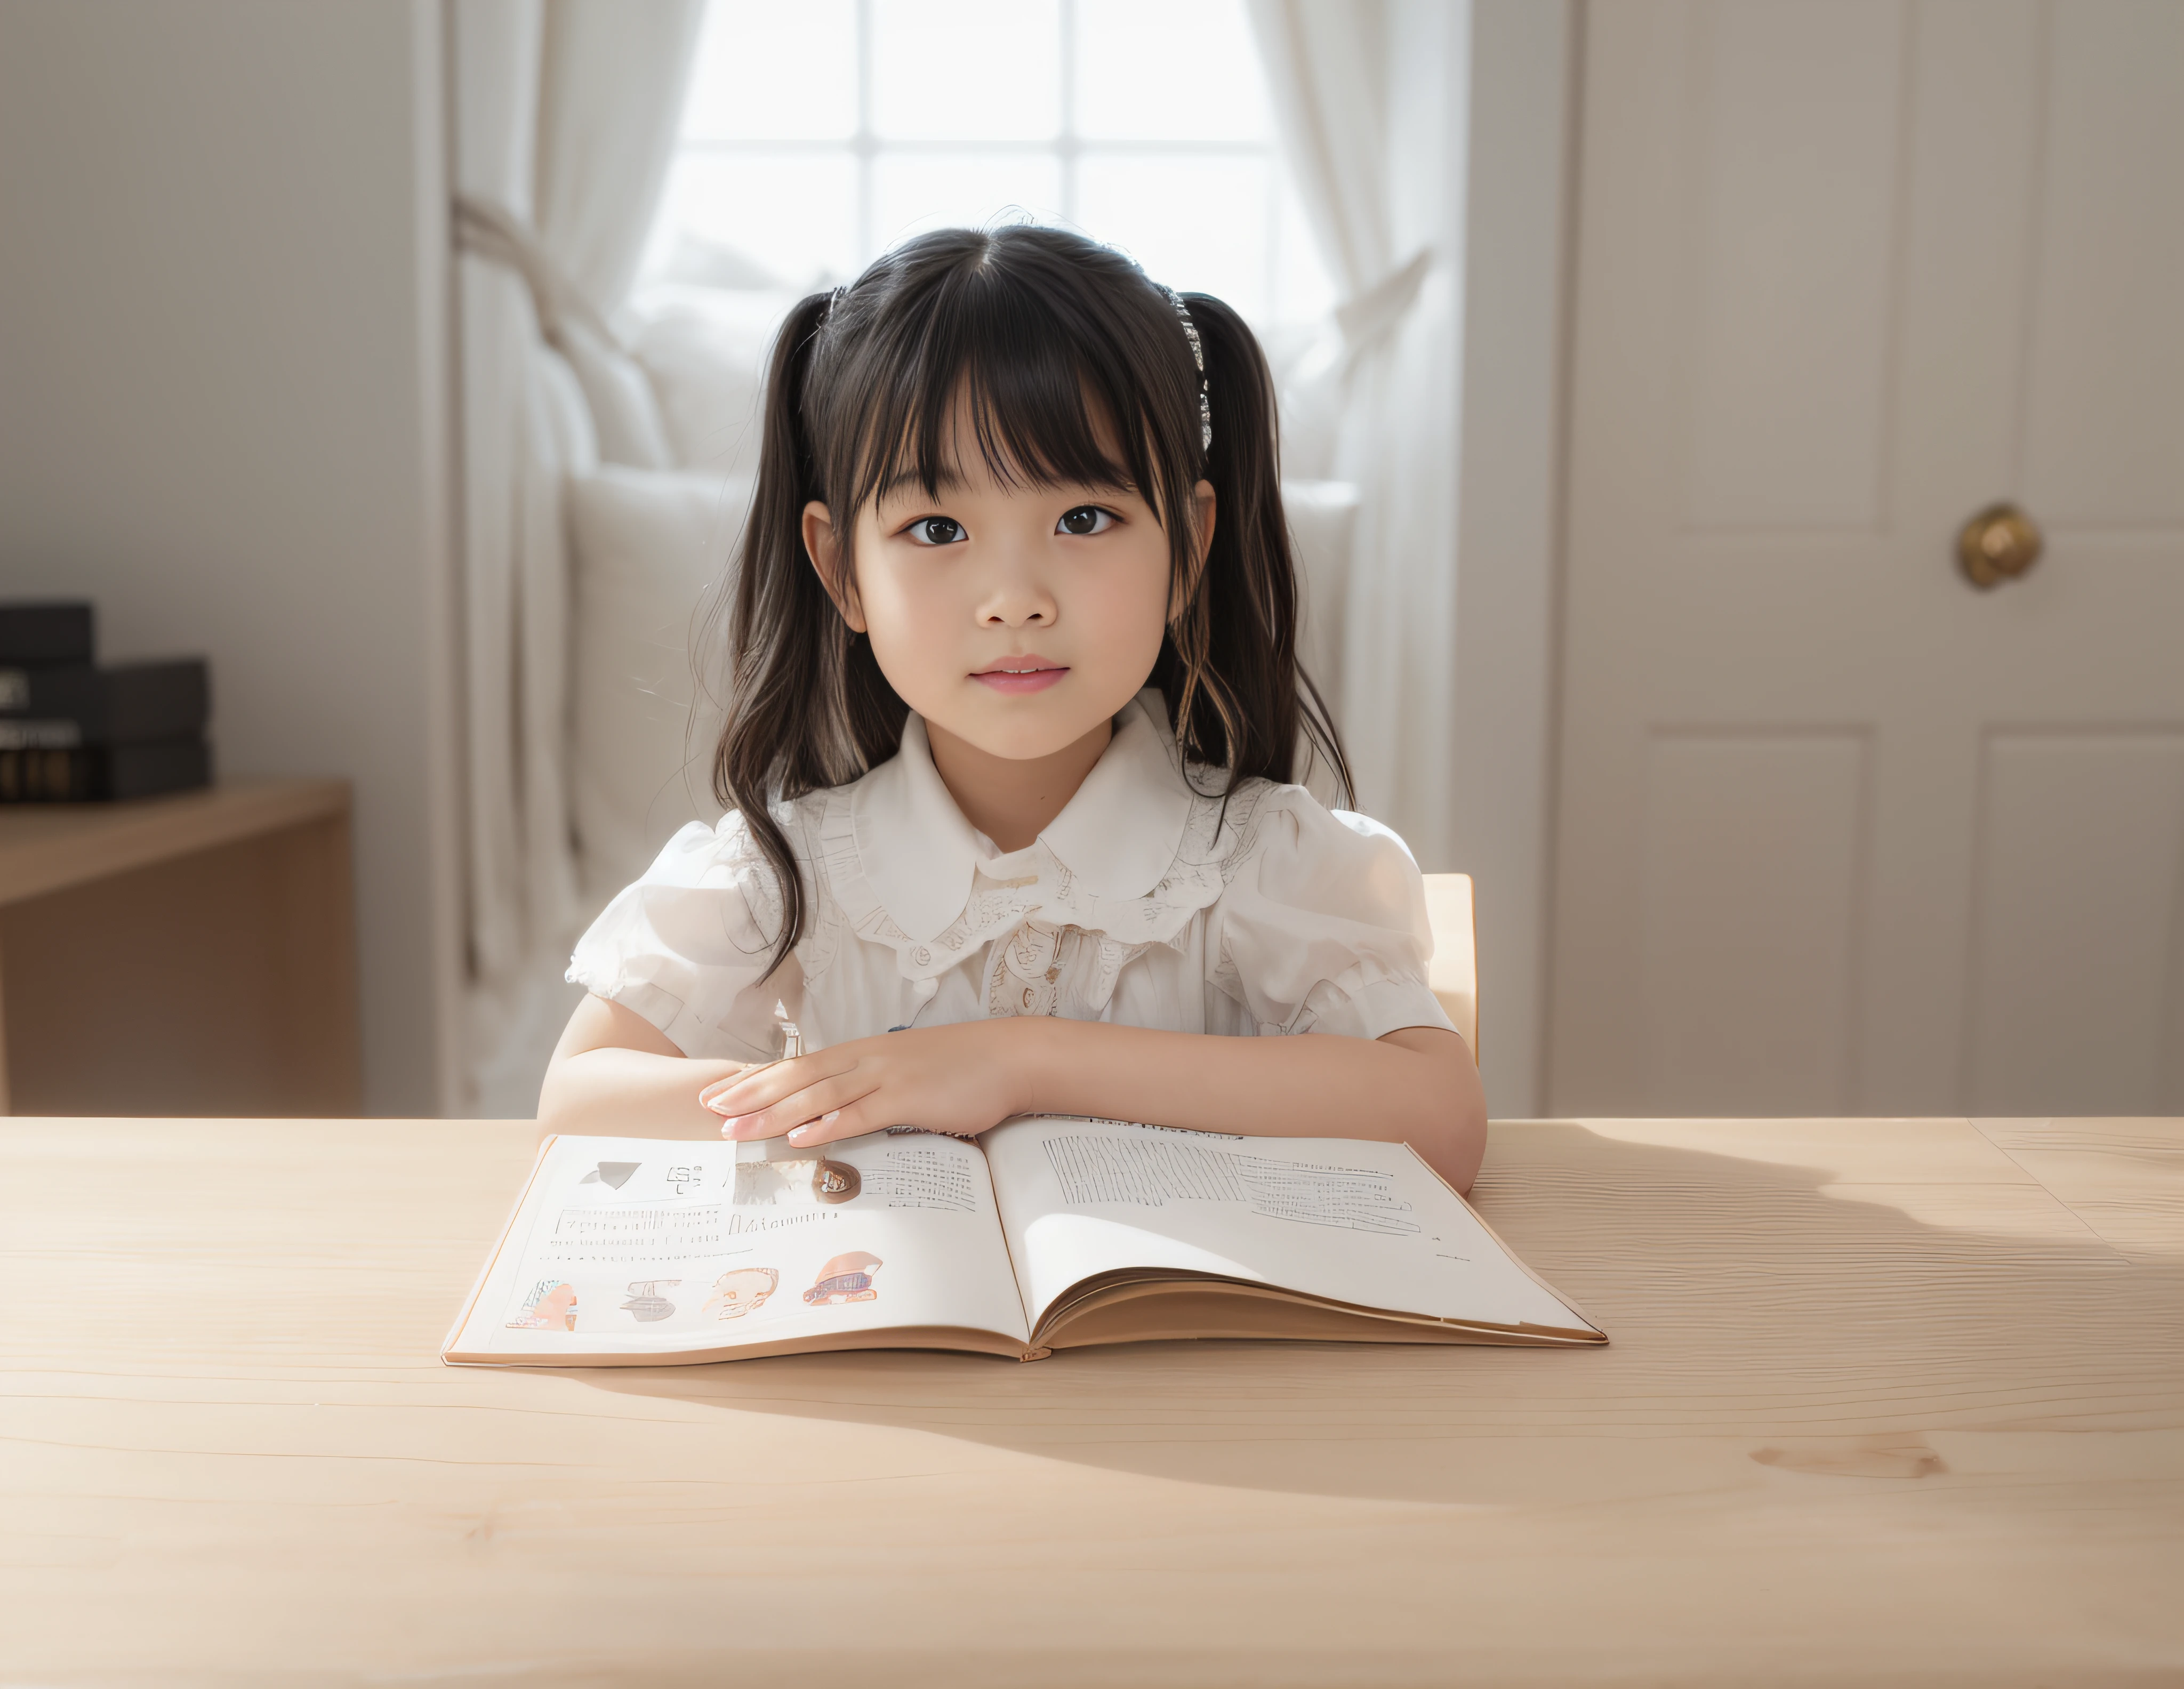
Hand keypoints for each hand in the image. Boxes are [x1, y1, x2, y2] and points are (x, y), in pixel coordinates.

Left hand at [698, 1020, 1037, 1147]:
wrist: (1008, 1056)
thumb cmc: (960, 1066)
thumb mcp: (906, 1070)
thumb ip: (871, 1086)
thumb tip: (840, 1108)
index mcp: (862, 1053)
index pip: (798, 1066)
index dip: (757, 1079)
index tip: (720, 1092)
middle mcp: (866, 1059)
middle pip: (797, 1077)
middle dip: (750, 1094)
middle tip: (709, 1110)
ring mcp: (886, 1076)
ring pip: (819, 1095)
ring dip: (774, 1112)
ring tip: (737, 1127)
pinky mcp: (909, 1098)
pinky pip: (861, 1114)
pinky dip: (828, 1124)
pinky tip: (800, 1136)